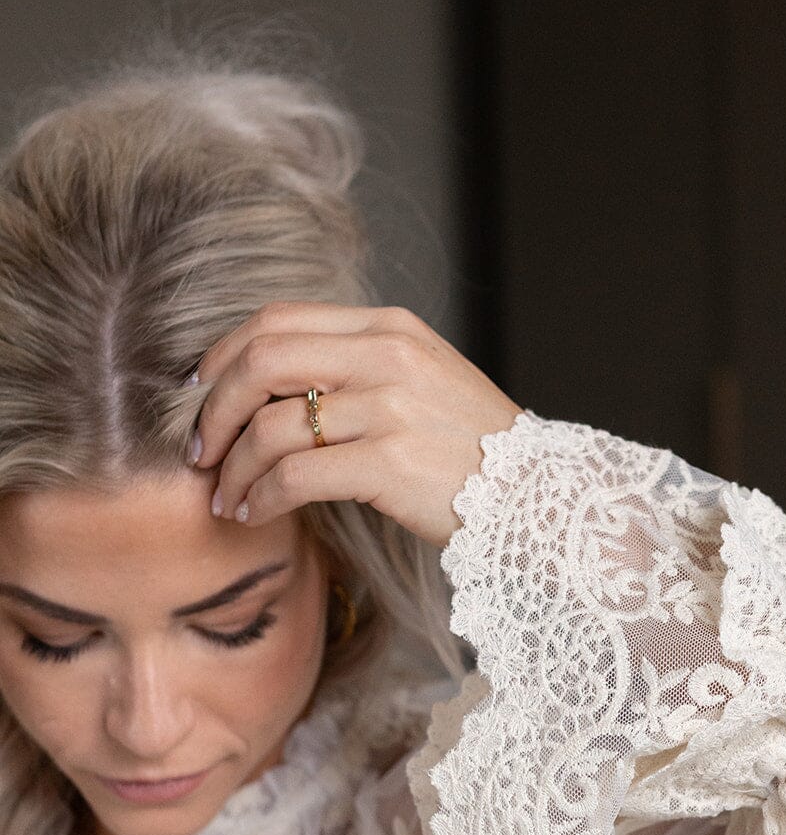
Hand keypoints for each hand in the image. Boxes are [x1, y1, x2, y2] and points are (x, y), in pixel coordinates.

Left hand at [189, 301, 523, 547]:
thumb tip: (270, 386)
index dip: (223, 356)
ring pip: (270, 426)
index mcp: (389, 329)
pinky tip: (255, 514)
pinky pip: (295, 475)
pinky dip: (261, 497)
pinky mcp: (389, 464)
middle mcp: (387, 358)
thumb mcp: (421, 382)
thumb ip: (357, 368)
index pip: (278, 320)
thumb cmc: (471, 451)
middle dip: (213, 410)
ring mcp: (390, 409)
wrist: (538, 499)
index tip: (201, 395)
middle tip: (198, 450)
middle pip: (261, 362)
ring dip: (233, 468)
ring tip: (226, 497)